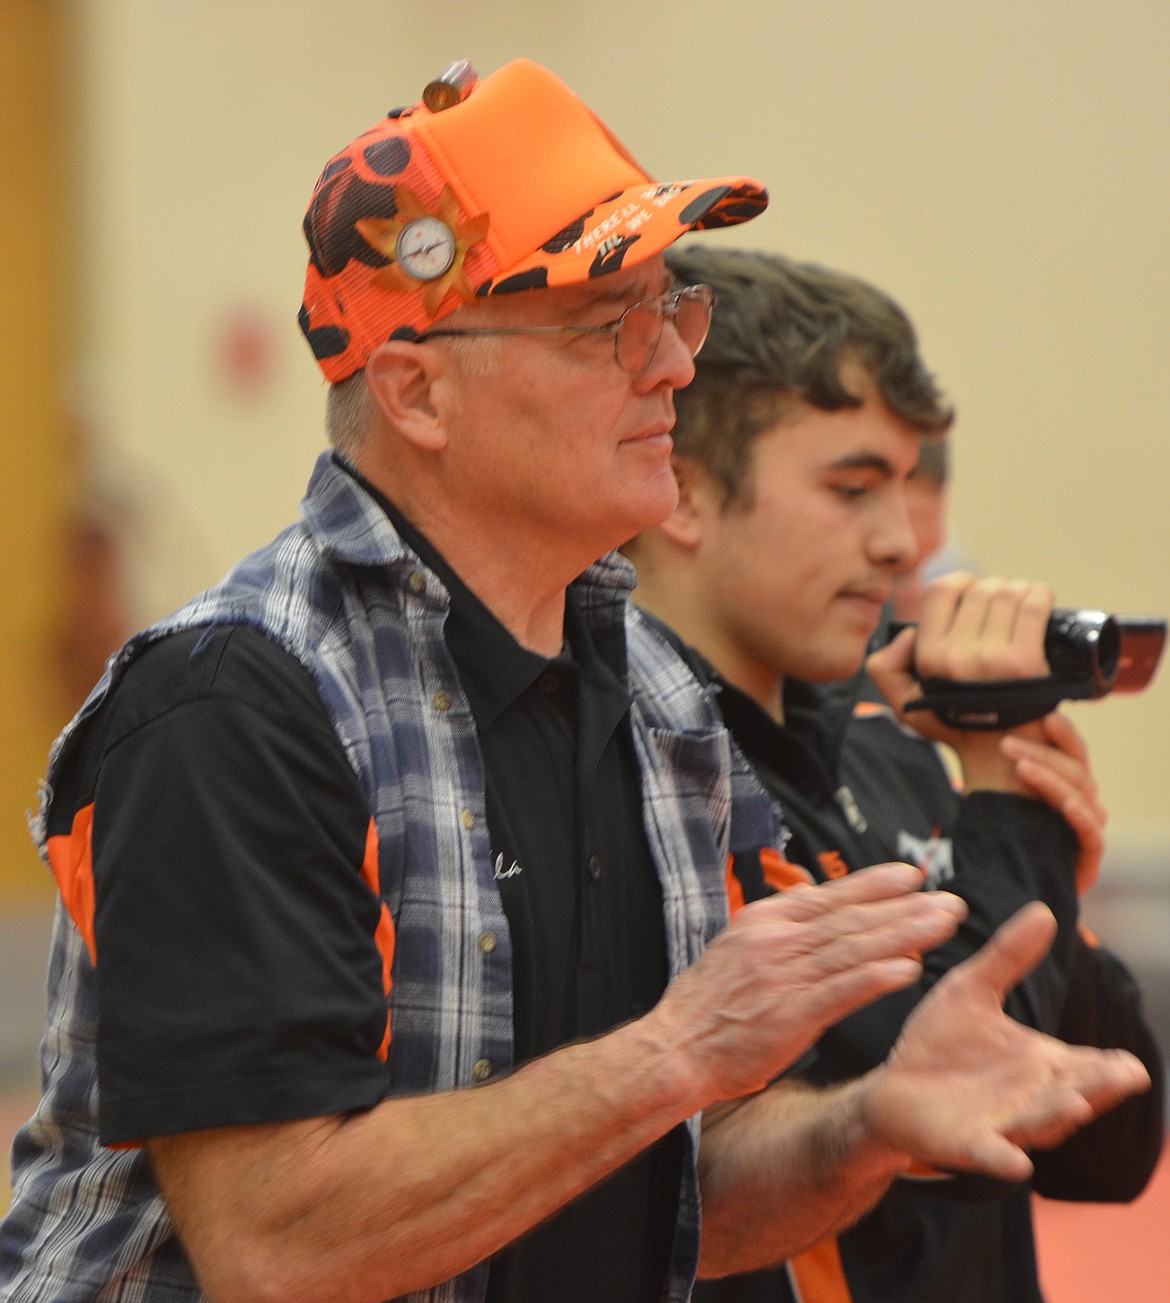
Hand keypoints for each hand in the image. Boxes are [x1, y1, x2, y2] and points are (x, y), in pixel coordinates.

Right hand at [649, 862, 967, 1102]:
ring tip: (942, 925)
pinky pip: (844, 990)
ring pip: (855, 948)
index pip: (828, 896)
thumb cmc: (707, 1006)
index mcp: (763, 921)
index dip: (873, 885)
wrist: (677, 1048)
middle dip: (904, 907)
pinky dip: (878, 976)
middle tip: (949, 900)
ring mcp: (784, 976)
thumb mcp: (735, 948)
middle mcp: (776, 940)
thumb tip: (807, 900)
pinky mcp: (792, 1014)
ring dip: (904, 934)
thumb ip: (776, 927)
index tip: (912, 877)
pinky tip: (909, 969)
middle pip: (851, 918)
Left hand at [860, 902, 1149, 1180]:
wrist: (891, 1084)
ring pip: (1041, 1126)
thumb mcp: (972, 989)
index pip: (1092, 1067)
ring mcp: (1004, 1126)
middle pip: (1078, 1096)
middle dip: (1099, 1089)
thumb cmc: (941, 1041)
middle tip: (1123, 1077)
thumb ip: (1008, 956)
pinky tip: (1017, 1164)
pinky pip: (992, 1156)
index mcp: (1043, 1064)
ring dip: (1059, 1118)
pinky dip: (1004, 1160)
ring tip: (1078, 1103)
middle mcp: (1034, 1099)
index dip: (1114, 1068)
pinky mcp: (967, 1145)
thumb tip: (1045, 910)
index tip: (1130, 1064)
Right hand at [868, 572, 1054, 790]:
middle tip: (1005, 603)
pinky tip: (1041, 600)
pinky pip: (1033, 607)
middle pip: (980, 589)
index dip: (960, 583)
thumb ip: (884, 667)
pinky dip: (1041, 595)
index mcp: (927, 658)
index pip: (941, 590)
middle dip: (995, 588)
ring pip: (1008, 594)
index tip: (973, 592)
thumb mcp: (904, 703)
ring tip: (1024, 603)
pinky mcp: (1026, 663)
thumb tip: (909, 633)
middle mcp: (955, 657)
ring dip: (1020, 591)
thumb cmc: (958, 723)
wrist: (1004, 755)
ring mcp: (991, 659)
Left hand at [1000, 712, 1106, 893]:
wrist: (1009, 888)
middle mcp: (1081, 802)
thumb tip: (958, 726)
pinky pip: (1091, 833)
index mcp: (1064, 782)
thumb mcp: (990, 796)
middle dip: (1041, 753)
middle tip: (1007, 743)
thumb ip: (985, 765)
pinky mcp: (1089, 857)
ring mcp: (1087, 828)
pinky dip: (1080, 817)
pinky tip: (1065, 806)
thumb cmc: (1001, 836)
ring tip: (1022, 767)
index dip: (1062, 733)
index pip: (1072, 750)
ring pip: (1080, 795)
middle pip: (1073, 769)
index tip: (1044, 716)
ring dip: (1051, 779)